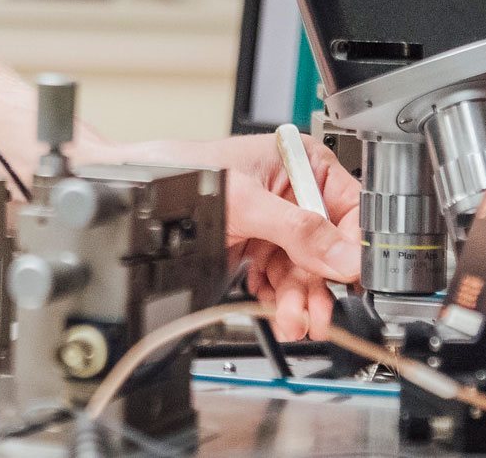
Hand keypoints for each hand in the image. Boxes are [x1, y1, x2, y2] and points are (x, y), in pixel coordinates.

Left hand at [121, 132, 360, 340]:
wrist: (134, 189)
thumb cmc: (179, 170)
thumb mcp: (245, 200)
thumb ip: (296, 229)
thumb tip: (342, 256)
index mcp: (302, 164)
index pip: (349, 209)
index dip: (351, 247)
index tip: (351, 278)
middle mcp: (293, 193)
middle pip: (326, 249)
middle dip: (319, 285)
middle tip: (316, 315)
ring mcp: (274, 224)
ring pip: (302, 270)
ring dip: (298, 300)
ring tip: (292, 321)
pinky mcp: (255, 247)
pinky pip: (277, 279)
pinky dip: (276, 298)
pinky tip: (274, 311)